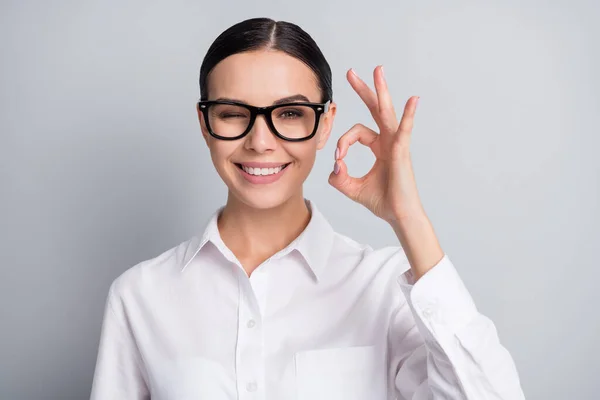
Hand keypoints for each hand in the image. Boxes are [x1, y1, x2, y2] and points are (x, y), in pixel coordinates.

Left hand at [328, 66, 425, 224]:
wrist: (399, 216)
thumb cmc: (383, 201)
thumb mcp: (351, 188)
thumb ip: (338, 177)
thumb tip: (333, 165)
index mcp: (379, 147)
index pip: (356, 132)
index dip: (343, 141)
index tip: (339, 158)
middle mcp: (389, 142)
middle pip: (375, 110)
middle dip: (363, 90)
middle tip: (350, 73)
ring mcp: (397, 144)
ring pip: (387, 113)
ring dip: (381, 91)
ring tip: (377, 70)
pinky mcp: (402, 152)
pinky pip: (405, 130)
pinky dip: (408, 115)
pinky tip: (413, 100)